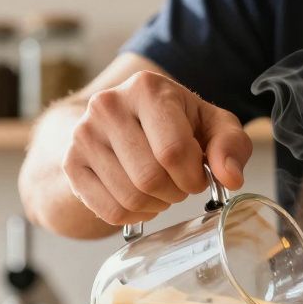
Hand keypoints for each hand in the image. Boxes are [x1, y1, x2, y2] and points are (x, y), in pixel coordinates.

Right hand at [63, 71, 252, 226]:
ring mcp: (83, 134)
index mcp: (147, 88)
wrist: (126, 121)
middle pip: (149, 178)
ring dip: (156, 205)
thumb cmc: (178, 124)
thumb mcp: (213, 125)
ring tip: (161, 189)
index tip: (197, 176)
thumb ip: (231, 146)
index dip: (193, 177)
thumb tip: (230, 177)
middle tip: (179, 183)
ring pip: (129, 198)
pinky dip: (133, 215)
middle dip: (175, 192)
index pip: (173, 151)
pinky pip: (109, 211)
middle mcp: (108, 105)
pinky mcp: (71, 163)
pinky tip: (141, 199)